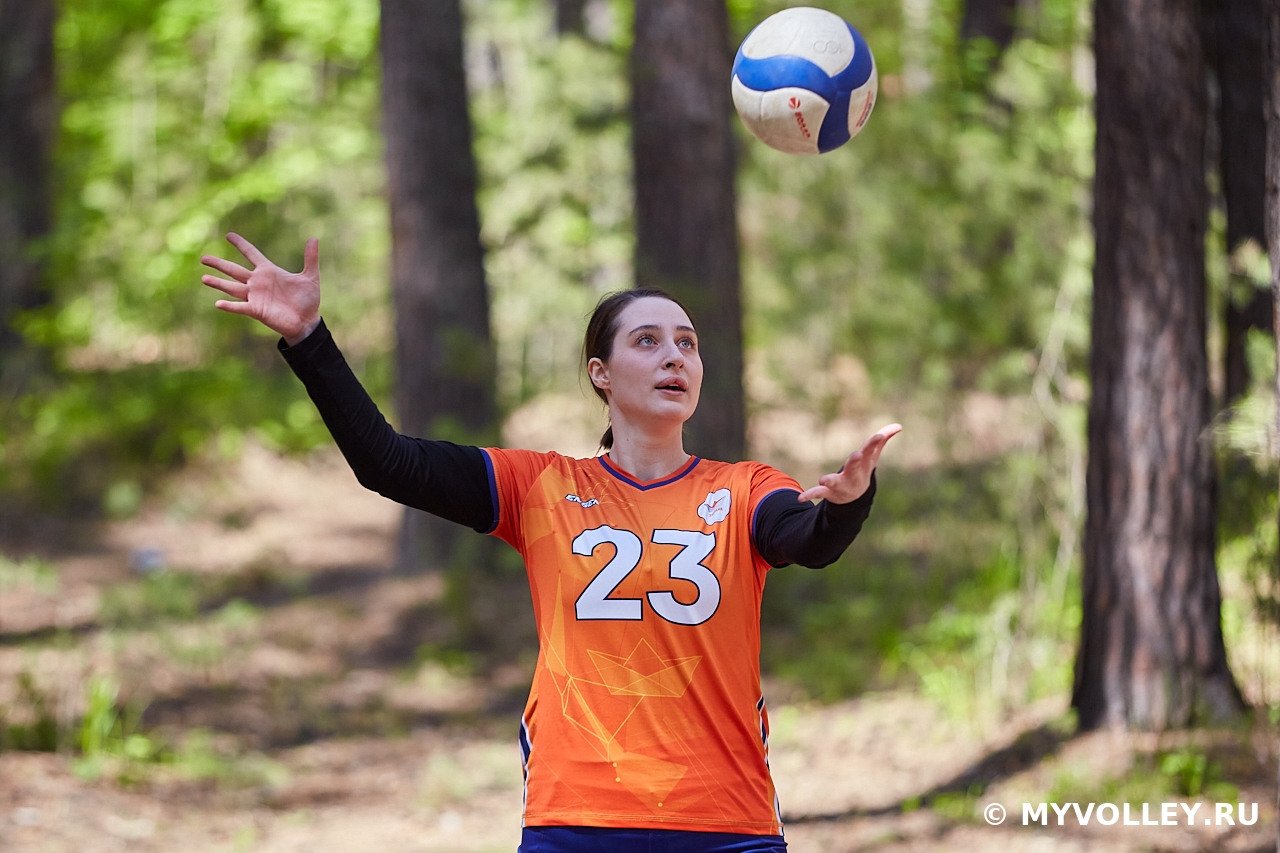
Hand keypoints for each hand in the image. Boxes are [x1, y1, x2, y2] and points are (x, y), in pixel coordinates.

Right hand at [201, 233, 320, 345]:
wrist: (307, 322)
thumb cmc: (308, 300)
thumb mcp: (310, 277)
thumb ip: (310, 258)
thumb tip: (314, 239)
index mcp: (269, 271)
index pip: (251, 254)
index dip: (241, 244)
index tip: (229, 235)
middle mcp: (258, 282)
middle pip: (234, 270)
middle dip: (219, 264)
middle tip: (203, 258)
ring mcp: (255, 296)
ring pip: (232, 287)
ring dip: (218, 283)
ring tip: (203, 278)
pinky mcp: (256, 310)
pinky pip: (240, 307)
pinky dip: (229, 306)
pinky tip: (217, 303)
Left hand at [797, 423, 901, 503]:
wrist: (855, 497)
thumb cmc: (863, 470)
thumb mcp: (872, 456)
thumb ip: (883, 439)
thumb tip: (898, 425)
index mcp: (864, 464)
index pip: (871, 451)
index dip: (875, 443)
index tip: (879, 436)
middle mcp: (854, 475)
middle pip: (855, 467)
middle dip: (855, 461)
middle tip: (856, 454)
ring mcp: (841, 484)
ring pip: (836, 481)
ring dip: (830, 480)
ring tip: (823, 479)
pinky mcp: (829, 491)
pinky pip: (819, 493)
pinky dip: (810, 495)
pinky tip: (801, 498)